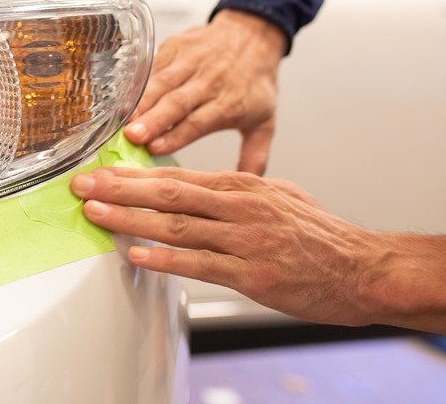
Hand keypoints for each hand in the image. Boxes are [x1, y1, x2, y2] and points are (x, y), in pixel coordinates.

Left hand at [71, 166, 384, 326]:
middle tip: (83, 186)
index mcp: (241, 186)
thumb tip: (196, 188)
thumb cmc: (317, 233)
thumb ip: (235, 190)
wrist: (362, 268)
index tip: (100, 172)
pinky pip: (200, 265)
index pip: (176, 175)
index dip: (133, 174)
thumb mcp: (276, 195)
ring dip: (131, 220)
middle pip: (168, 193)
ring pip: (176, 226)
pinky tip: (137, 256)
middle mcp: (239, 208)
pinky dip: (166, 260)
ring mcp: (245, 240)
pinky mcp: (252, 274)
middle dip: (120, 189)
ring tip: (96, 215)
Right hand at [124, 9, 286, 173]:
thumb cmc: (254, 81)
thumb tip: (245, 186)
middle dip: (154, 119)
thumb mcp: (265, 120)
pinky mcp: (175, 47)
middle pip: (178, 102)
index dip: (177, 134)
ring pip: (163, 83)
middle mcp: (210, 81)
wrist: (252, 34)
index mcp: (232, 102)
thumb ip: (256, 154)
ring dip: (141, 101)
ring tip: (122, 119)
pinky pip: (154, 66)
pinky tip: (122, 98)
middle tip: (133, 135)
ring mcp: (191, 61)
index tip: (155, 148)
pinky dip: (137, 82)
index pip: (200, 121)